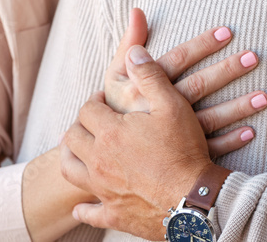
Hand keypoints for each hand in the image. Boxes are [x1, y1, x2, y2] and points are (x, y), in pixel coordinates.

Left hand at [62, 46, 215, 239]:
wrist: (195, 200)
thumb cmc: (184, 151)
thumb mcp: (172, 105)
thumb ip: (150, 76)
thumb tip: (133, 52)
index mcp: (110, 133)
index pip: (88, 109)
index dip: (94, 101)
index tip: (103, 100)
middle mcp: (99, 161)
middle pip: (73, 137)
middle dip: (80, 125)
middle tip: (93, 121)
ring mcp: (103, 189)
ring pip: (71, 170)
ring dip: (71, 157)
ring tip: (78, 150)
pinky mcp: (113, 214)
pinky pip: (89, 212)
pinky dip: (83, 209)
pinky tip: (81, 207)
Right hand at [104, 8, 266, 157]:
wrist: (106, 156)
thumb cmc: (115, 108)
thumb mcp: (115, 75)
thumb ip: (129, 43)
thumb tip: (138, 9)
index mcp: (144, 87)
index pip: (178, 60)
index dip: (202, 45)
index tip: (227, 31)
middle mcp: (158, 110)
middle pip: (198, 86)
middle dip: (227, 71)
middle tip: (254, 57)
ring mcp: (171, 136)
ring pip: (209, 118)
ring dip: (238, 107)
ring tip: (264, 95)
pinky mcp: (180, 155)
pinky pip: (210, 148)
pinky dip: (230, 141)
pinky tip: (251, 130)